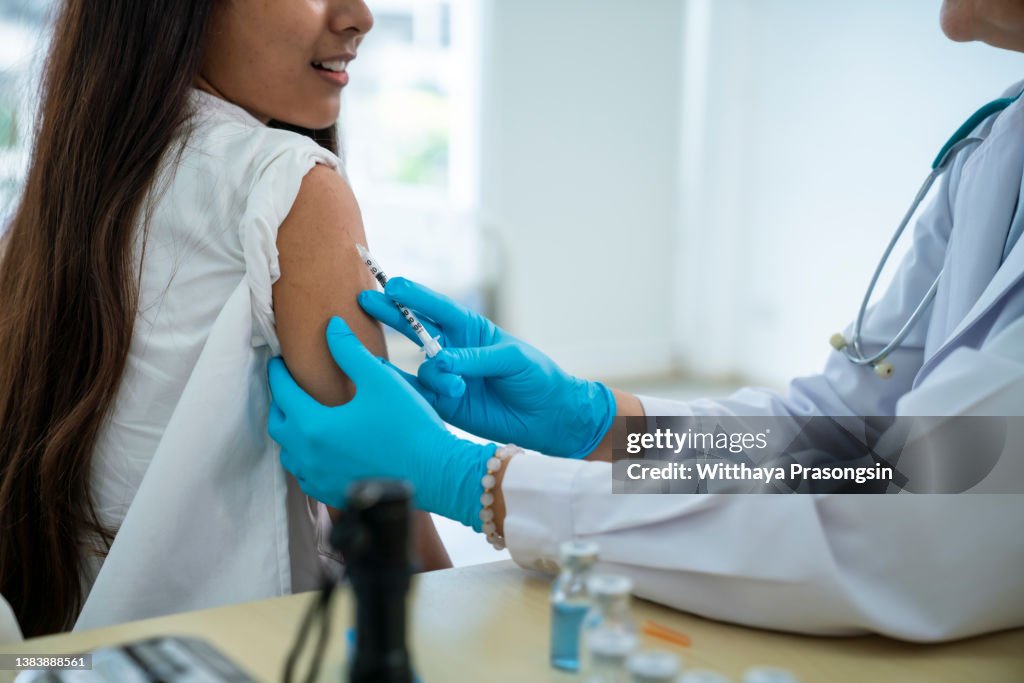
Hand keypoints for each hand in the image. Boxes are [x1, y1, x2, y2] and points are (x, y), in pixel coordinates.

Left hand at [267, 317, 493, 528]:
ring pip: (290, 454)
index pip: (283, 392)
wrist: (436, 473)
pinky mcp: (335, 495)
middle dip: (280, 402)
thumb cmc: (410, 426)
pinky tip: (321, 450)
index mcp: (314, 425)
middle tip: (288, 386)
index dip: (279, 373)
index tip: (279, 361)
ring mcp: (321, 479)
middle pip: (279, 424)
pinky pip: (307, 476)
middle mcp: (309, 456)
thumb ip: (350, 351)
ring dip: (291, 433)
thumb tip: (332, 326)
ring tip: (302, 417)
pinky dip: (306, 459)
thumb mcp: (380, 379)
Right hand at [358, 278, 614, 457]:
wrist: (549, 418)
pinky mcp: (445, 404)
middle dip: (392, 314)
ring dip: (435, 374)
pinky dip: (415, 393)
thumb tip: (441, 361)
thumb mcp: (511, 360)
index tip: (391, 284)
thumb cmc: (536, 377)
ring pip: (423, 368)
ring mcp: (447, 377)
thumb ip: (474, 358)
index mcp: (471, 330)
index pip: (438, 308)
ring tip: (458, 388)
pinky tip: (417, 392)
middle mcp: (454, 350)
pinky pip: (421, 395)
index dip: (414, 296)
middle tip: (366, 300)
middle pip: (415, 328)